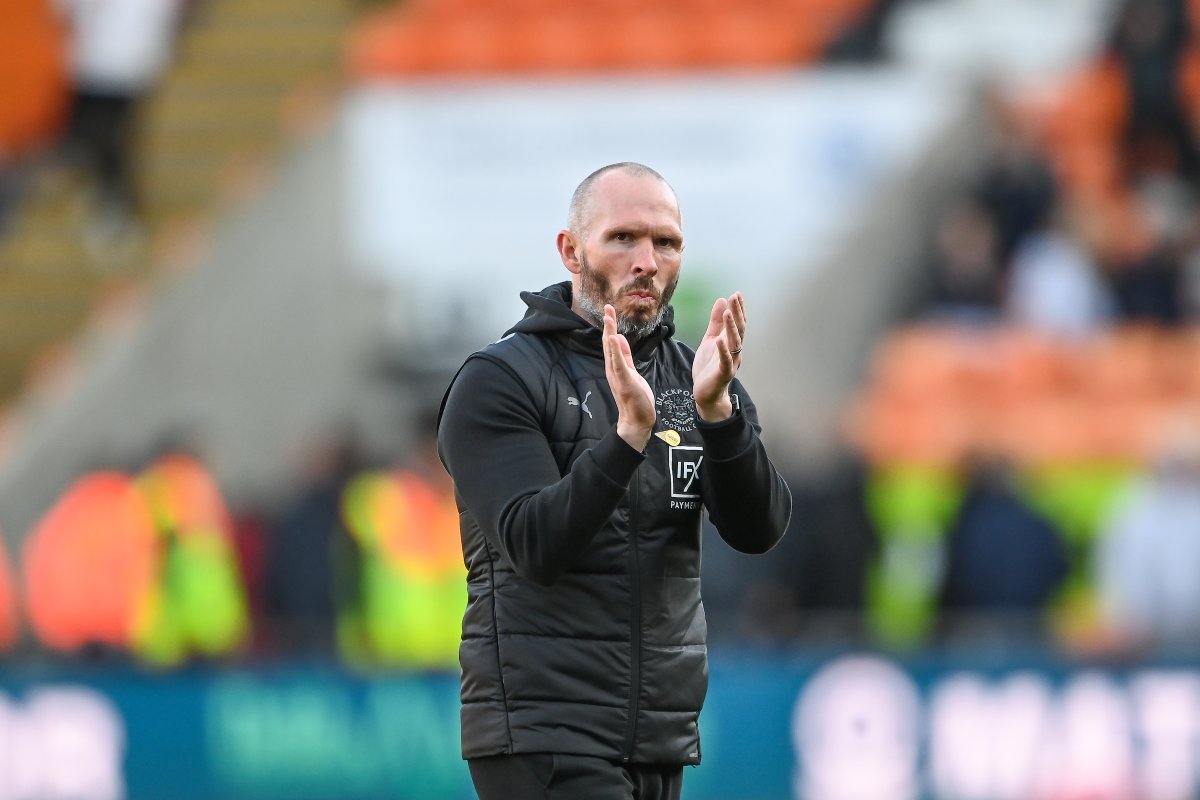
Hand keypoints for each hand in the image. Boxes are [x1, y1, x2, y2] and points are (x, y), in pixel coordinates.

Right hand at [603, 305, 655, 450]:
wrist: (637, 420)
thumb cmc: (635, 398)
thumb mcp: (631, 372)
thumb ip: (625, 357)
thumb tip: (621, 339)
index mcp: (616, 365)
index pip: (612, 341)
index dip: (610, 325)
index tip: (609, 310)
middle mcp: (613, 369)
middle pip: (609, 342)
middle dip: (608, 324)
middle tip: (607, 307)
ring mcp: (617, 375)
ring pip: (611, 351)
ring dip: (610, 333)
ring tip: (608, 318)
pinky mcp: (624, 382)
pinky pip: (619, 364)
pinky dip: (616, 351)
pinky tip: (615, 339)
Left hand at [692, 292, 745, 421]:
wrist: (706, 393)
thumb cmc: (709, 367)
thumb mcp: (710, 340)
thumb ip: (716, 323)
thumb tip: (721, 301)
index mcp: (731, 343)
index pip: (737, 323)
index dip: (738, 309)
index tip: (736, 294)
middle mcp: (735, 351)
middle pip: (739, 330)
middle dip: (737, 313)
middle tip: (735, 297)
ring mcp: (730, 362)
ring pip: (734, 343)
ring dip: (731, 327)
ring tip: (729, 313)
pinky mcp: (723, 374)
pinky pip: (725, 361)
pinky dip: (723, 351)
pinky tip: (720, 341)